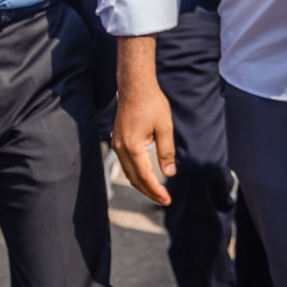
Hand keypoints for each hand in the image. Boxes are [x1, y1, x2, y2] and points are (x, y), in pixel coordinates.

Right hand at [110, 36, 174, 206]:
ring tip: (157, 192)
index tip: (167, 199)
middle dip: (149, 192)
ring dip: (142, 185)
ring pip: (128, 173)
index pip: (144, 176)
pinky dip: (136, 174)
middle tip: (164, 200)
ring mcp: (117, 145)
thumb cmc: (152, 103)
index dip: (156, 190)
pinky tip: (146, 176)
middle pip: (134, 179)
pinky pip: (126, 164)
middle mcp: (120, 149)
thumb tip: (169, 174)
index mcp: (132, 147)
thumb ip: (166, 152)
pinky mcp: (117, 141)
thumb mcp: (164, 127)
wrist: (135, 87)